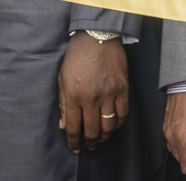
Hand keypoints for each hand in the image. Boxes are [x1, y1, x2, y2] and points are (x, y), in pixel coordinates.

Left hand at [60, 32, 128, 152]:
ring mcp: (108, 94)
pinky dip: (118, 124)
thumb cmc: (77, 57)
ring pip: (108, 127)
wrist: (97, 37)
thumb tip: (65, 125)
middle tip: (89, 145)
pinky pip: (123, 114)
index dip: (74, 142)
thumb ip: (63, 104)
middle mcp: (91, 98)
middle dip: (89, 143)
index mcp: (73, 96)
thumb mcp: (62, 79)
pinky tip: (113, 124)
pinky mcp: (122, 89)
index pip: (74, 128)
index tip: (75, 148)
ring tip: (101, 138)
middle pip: (91, 131)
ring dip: (104, 137)